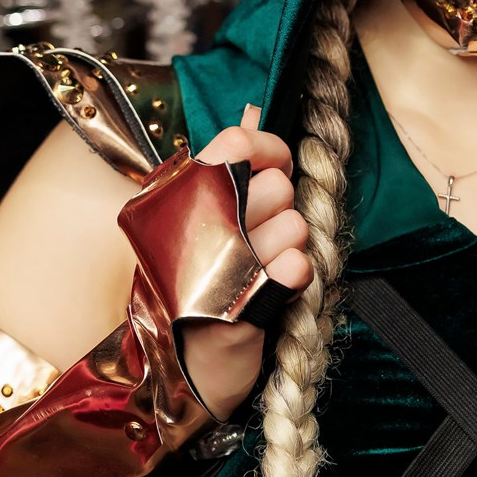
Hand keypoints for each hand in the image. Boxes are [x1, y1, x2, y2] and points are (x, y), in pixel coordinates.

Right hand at [181, 105, 312, 417]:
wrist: (179, 365)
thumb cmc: (189, 283)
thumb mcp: (193, 217)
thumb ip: (224, 166)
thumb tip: (252, 112)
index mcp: (177, 198)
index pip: (236, 142)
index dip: (269, 148)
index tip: (277, 165)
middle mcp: (193, 227)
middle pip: (277, 186)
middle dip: (282, 208)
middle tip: (258, 235)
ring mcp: (215, 268)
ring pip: (295, 225)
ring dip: (290, 246)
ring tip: (261, 267)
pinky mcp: (241, 309)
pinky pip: (298, 267)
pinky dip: (295, 276)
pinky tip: (275, 288)